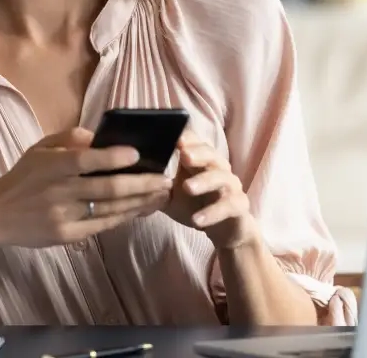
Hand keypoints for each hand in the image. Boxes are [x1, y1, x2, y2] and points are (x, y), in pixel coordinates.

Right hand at [0, 127, 171, 247]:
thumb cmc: (23, 176)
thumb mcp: (40, 148)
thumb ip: (69, 138)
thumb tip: (100, 137)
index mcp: (51, 166)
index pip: (84, 160)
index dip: (111, 157)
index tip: (136, 153)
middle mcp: (58, 192)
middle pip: (106, 189)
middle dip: (140, 184)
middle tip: (165, 178)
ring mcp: (63, 216)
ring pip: (110, 209)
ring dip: (140, 202)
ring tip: (161, 194)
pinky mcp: (66, 236)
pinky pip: (102, 225)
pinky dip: (124, 217)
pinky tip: (141, 209)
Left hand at [164, 130, 258, 249]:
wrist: (225, 230)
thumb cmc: (195, 206)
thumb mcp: (171, 196)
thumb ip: (154, 185)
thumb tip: (127, 178)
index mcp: (200, 161)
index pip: (194, 142)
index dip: (185, 138)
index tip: (172, 136)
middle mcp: (218, 168)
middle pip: (210, 154)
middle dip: (197, 153)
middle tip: (184, 155)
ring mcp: (231, 186)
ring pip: (221, 177)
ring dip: (204, 181)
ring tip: (187, 188)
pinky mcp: (239, 205)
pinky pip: (229, 206)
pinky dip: (213, 212)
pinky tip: (197, 220)